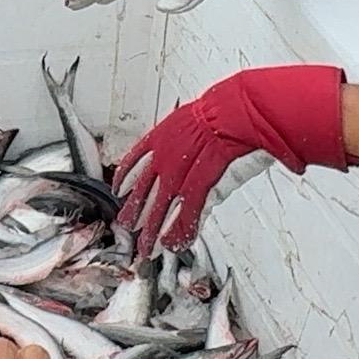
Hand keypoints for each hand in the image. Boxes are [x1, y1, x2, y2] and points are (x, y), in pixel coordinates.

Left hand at [109, 64, 349, 247]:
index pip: (134, 161)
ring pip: (159, 210)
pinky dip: (180, 232)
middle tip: (128, 226)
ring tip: (148, 247)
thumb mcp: (195, 119)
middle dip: (135, 212)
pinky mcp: (201, 188)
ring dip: (153, 232)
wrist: (240, 112)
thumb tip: (181, 144)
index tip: (118, 189)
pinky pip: (186, 216)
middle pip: (143, 192)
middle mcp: (165, 158)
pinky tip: (174, 243)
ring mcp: (181, 175)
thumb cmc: (226, 111)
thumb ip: (183, 138)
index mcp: (161, 137)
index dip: (125, 178)